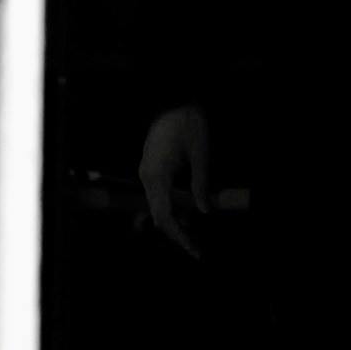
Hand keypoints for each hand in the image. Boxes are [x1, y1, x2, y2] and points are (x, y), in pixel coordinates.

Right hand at [133, 97, 218, 256]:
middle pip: (158, 214)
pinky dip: (170, 207)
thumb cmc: (189, 124)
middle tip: (195, 248)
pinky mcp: (150, 167)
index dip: (178, 235)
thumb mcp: (201, 155)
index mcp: (158, 175)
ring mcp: (146, 171)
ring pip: (156, 205)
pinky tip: (186, 213)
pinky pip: (157, 194)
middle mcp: (147, 176)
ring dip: (173, 220)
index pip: (164, 215)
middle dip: (176, 233)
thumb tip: (204, 211)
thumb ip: (201, 184)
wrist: (172, 99)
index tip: (192, 249)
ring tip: (193, 233)